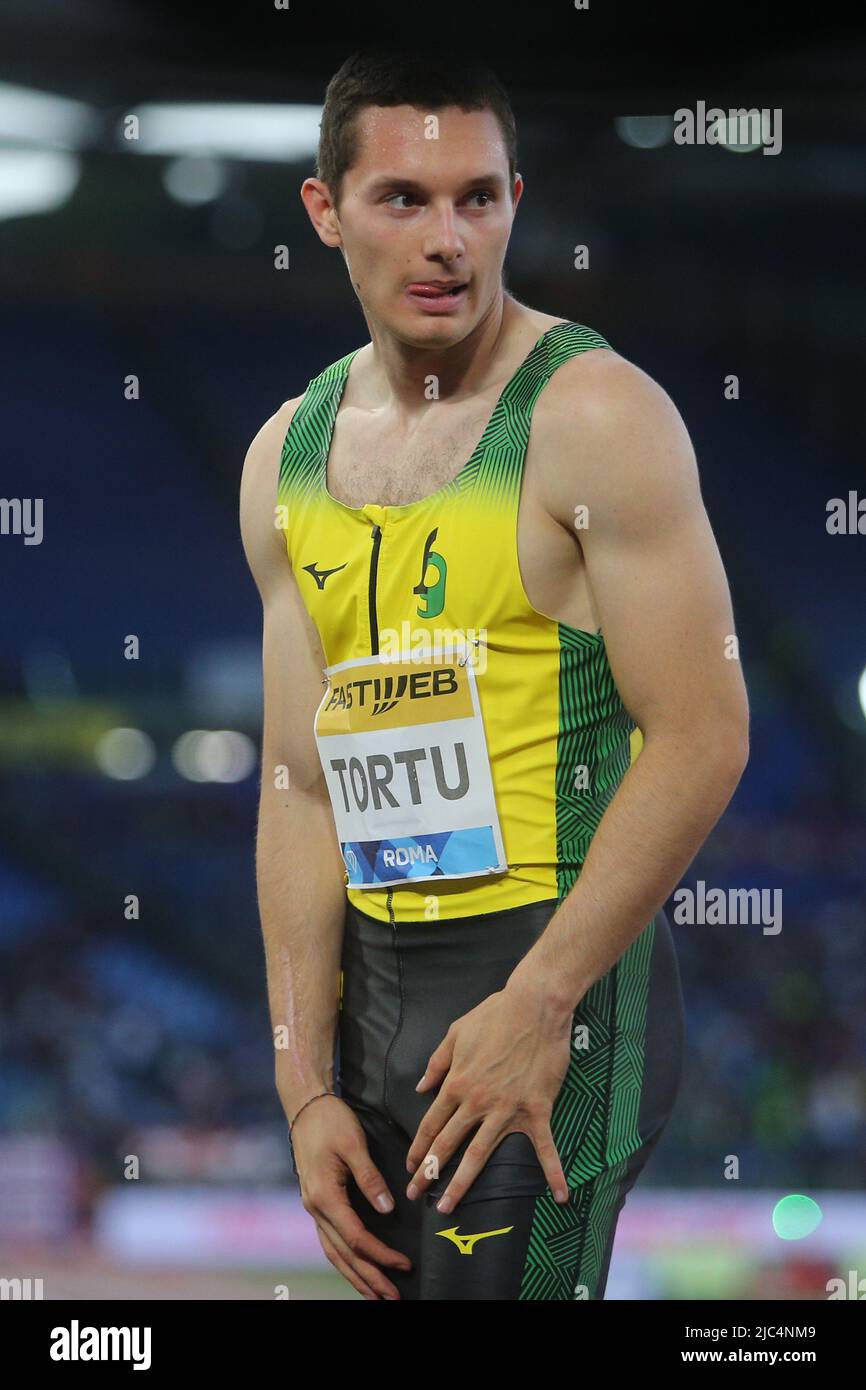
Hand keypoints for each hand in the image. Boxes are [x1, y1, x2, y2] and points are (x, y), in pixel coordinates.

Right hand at [291, 1094, 411, 1299]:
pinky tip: (356, 1267)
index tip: (405, 1264)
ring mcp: (313, 1207)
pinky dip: (344, 1259)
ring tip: (375, 1295)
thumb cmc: (331, 1121)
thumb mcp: (353, 1144)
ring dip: (355, 1275)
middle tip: (392, 1298)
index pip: (357, 1237)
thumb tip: (387, 1209)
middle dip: (368, 1278)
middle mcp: (315, 1208)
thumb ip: (370, 1179)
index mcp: (325, 1196)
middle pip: (344, 1254)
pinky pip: (330, 1240)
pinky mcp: (317, 1202)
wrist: (305, 1106)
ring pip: (334, 1252)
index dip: (382, 1254)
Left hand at [404, 980, 573, 1211]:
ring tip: (447, 1206)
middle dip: (428, 1173)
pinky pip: (545, 1147)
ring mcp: (507, 1109)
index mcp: (457, 1083)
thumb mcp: (457, 1032)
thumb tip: (421, 1088)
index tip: (410, 1167)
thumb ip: (437, 1062)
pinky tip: (559, 1195)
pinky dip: (554, 1172)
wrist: (535, 1006)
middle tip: (414, 1195)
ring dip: (462, 1183)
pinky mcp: (536, 1110)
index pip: (431, 1123)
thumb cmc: (495, 1014)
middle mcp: (477, 1101)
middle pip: (448, 1144)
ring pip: (480, 1153)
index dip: (418, 1148)